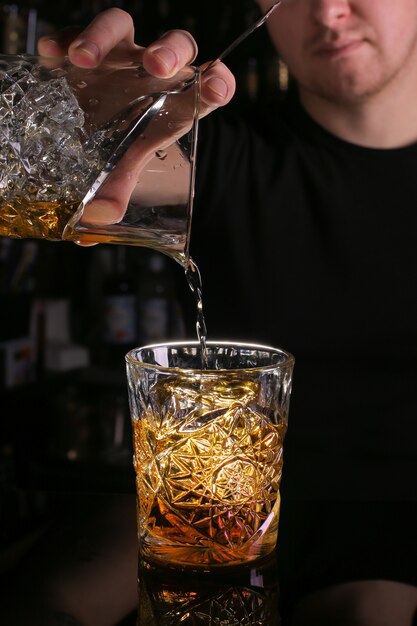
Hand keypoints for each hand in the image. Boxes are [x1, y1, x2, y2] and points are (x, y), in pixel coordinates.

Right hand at [37, 8, 235, 226]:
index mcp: (181, 99)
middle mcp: (155, 70)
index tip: (215, 88)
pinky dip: (65, 37)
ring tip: (83, 58)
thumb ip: (119, 187)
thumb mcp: (128, 162)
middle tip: (155, 67)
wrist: (97, 125)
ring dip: (103, 37)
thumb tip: (98, 218)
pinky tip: (53, 54)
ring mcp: (121, 54)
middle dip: (168, 51)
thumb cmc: (126, 140)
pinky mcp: (88, 48)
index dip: (219, 82)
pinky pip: (77, 31)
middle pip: (175, 44)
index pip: (212, 84)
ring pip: (122, 26)